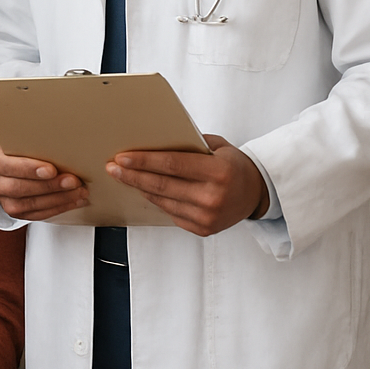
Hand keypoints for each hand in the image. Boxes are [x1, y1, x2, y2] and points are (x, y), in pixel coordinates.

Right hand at [0, 138, 88, 219]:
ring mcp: (3, 199)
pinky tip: (73, 200)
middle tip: (72, 181)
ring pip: (29, 204)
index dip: (30, 169)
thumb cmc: (21, 149)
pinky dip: (58, 208)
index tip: (51, 170)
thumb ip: (33, 143)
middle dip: (49, 186)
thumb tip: (61, 143)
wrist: (10, 164)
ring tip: (79, 192)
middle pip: (19, 188)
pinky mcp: (14, 211)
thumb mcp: (21, 140)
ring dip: (58, 199)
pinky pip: (36, 214)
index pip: (8, 166)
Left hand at [106, 134, 269, 235]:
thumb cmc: (234, 166)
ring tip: (124, 176)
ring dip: (139, 188)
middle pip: (161, 185)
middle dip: (132, 175)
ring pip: (162, 201)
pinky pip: (170, 213)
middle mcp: (213, 197)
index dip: (144, 161)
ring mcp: (207, 217)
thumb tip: (153, 139)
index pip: (172, 165)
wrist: (256, 194)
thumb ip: (190, 144)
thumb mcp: (217, 147)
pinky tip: (145, 190)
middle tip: (113, 167)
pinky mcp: (203, 229)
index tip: (122, 157)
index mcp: (218, 172)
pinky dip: (155, 200)